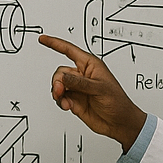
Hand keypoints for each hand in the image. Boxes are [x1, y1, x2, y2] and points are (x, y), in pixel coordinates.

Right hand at [38, 35, 145, 151]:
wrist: (119, 123)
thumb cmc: (117, 102)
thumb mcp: (100, 89)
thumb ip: (79, 82)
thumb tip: (62, 77)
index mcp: (90, 65)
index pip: (69, 50)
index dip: (55, 43)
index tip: (43, 39)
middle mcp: (82, 75)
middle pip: (60, 72)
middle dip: (58, 81)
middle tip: (60, 90)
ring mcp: (78, 89)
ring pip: (58, 85)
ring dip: (58, 93)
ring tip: (64, 100)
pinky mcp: (74, 101)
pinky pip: (60, 98)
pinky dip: (61, 102)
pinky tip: (68, 106)